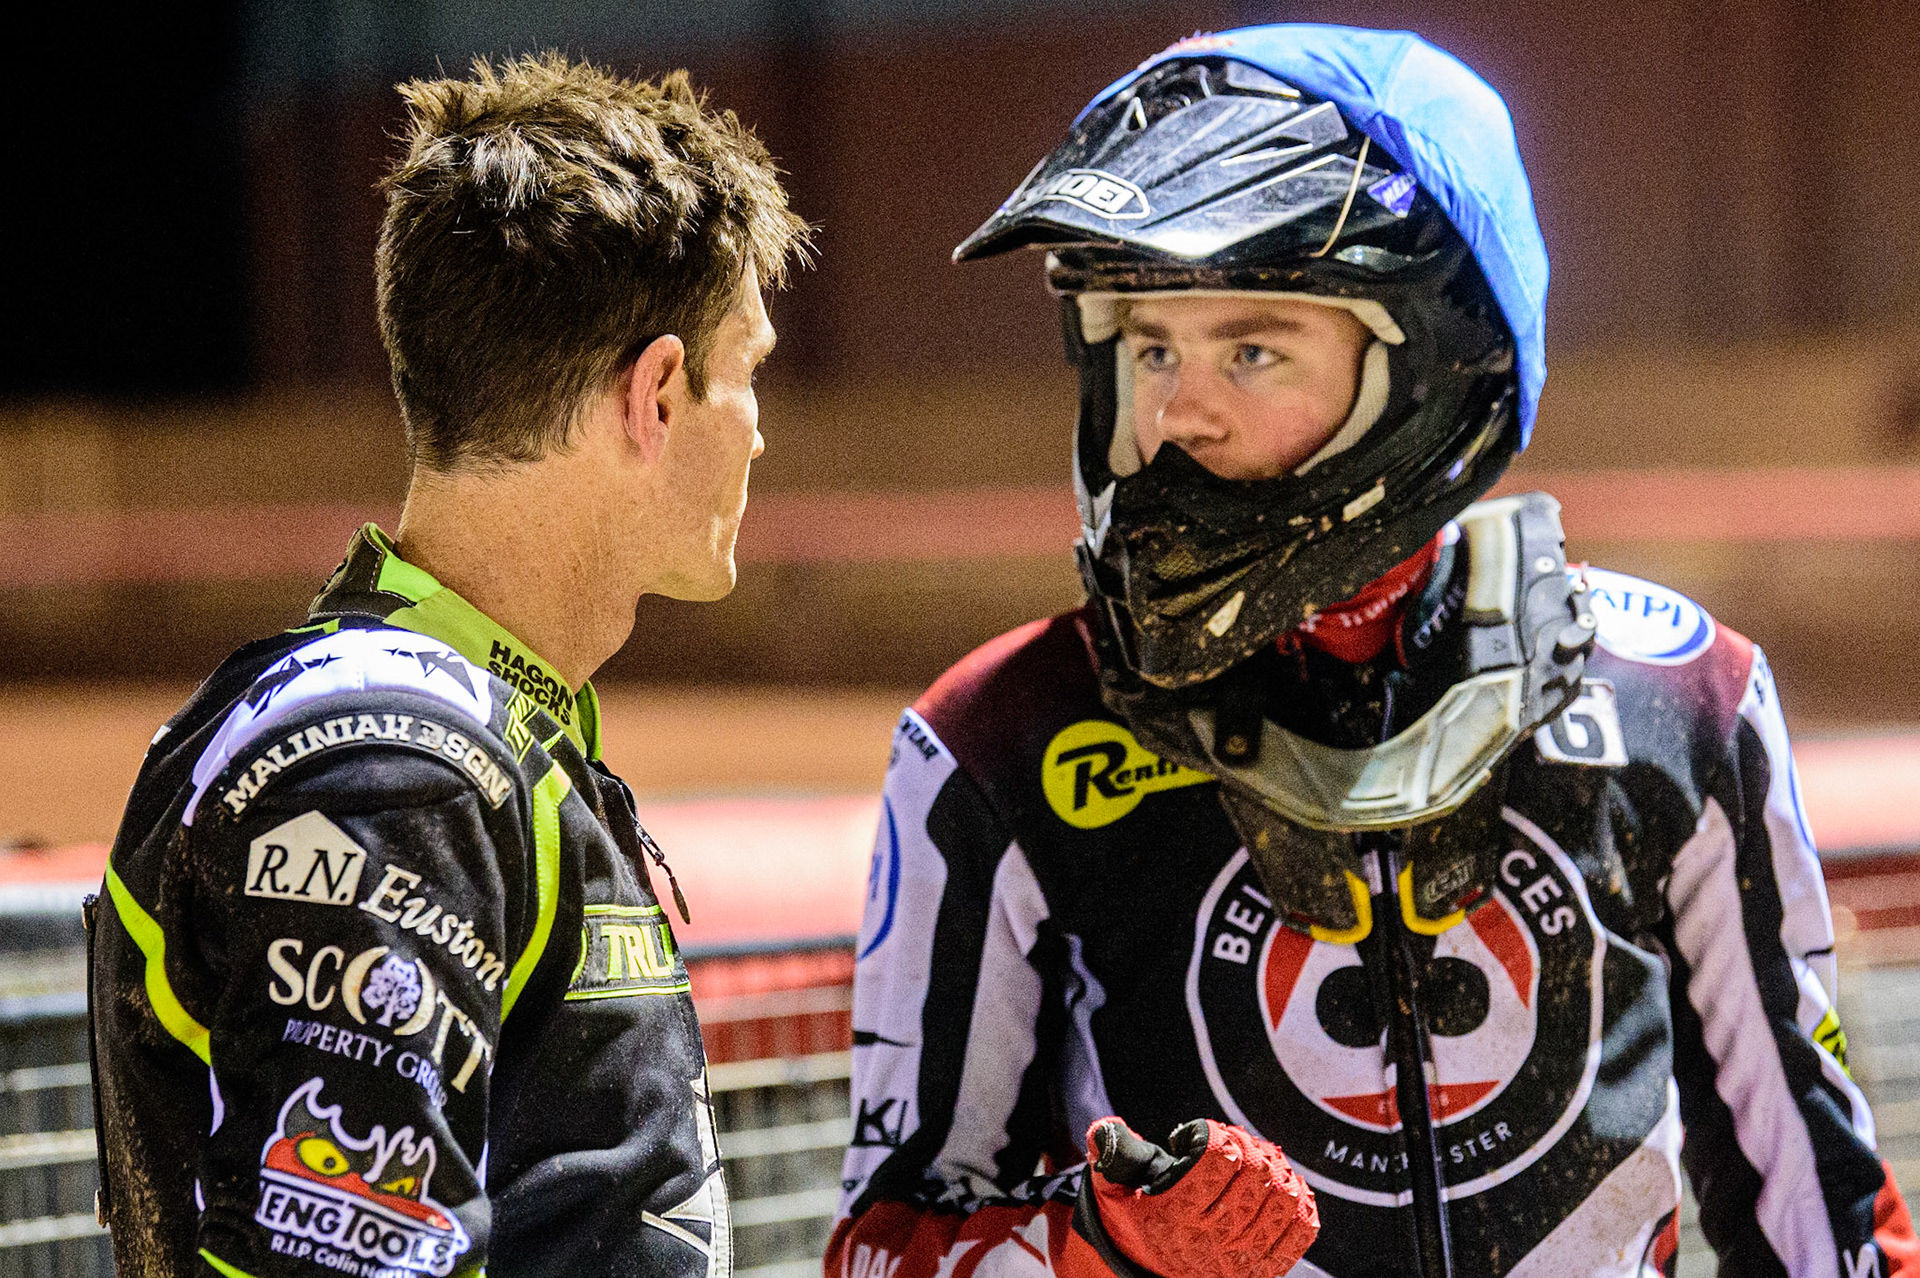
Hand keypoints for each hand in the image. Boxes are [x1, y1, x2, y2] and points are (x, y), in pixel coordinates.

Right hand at [1074, 1117, 1317, 1277]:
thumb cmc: (1133, 1220)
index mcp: (1175, 1214)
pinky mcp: (1260, 1271)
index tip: (1204, 1133)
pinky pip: (1299, 1233)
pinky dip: (1301, 1204)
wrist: (1143, 1270)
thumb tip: (1104, 1130)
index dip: (1216, 1133)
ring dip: (1276, 1169)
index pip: (1217, 1158)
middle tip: (1233, 1142)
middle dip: (1248, 1145)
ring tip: (1259, 1160)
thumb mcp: (1112, 1188)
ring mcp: (1240, 1258)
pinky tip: (1287, 1187)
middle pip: (1255, 1174)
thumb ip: (1112, 1154)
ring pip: (1282, 1200)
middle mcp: (1211, 1239)